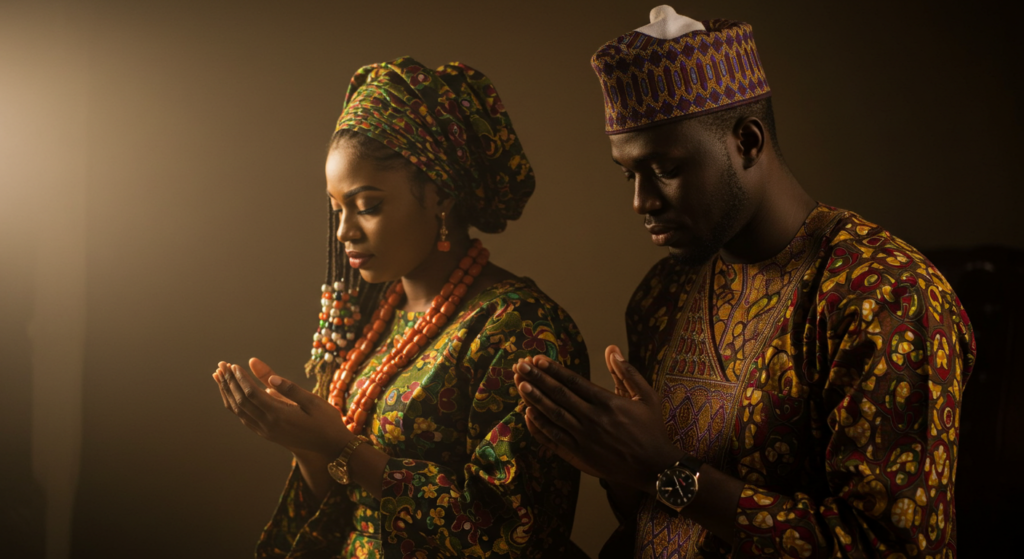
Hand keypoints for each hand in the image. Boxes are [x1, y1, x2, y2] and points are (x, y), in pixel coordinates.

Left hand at [213, 358, 351, 457]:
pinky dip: (234, 405)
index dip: (241, 378)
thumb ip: (290, 388)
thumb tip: (270, 378)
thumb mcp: (312, 401)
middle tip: (221, 366)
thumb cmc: (325, 420)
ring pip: (239, 411)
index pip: (252, 393)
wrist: (329, 446)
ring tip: (219, 377)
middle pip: (241, 401)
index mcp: (279, 415)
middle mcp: (268, 425)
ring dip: (228, 393)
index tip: (233, 364)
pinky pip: (244, 418)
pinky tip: (232, 395)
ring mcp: (266, 431)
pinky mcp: (267, 434)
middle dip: (229, 382)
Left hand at [513, 346, 683, 493]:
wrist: (654, 467)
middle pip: (558, 395)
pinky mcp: (580, 454)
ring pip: (553, 415)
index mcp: (607, 402)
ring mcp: (584, 438)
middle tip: (520, 366)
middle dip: (537, 378)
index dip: (553, 370)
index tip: (538, 360)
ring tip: (519, 384)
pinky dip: (540, 426)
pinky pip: (554, 438)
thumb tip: (612, 349)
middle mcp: (592, 418)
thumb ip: (627, 372)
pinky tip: (528, 414)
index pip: (574, 381)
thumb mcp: (646, 396)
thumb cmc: (651, 429)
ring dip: (534, 398)